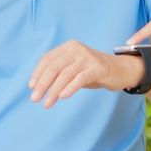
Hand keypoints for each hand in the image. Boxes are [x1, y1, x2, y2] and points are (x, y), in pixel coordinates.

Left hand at [28, 40, 142, 107]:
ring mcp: (88, 58)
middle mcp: (76, 49)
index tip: (31, 87)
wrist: (120, 69)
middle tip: (35, 99)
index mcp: (68, 47)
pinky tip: (62, 97)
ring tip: (47, 103)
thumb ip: (59, 73)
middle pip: (54, 67)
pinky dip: (69, 88)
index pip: (47, 59)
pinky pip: (80, 78)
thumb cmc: (92, 71)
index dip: (37, 73)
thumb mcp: (74, 68)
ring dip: (53, 91)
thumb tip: (38, 87)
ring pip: (65, 74)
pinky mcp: (98, 68)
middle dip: (42, 84)